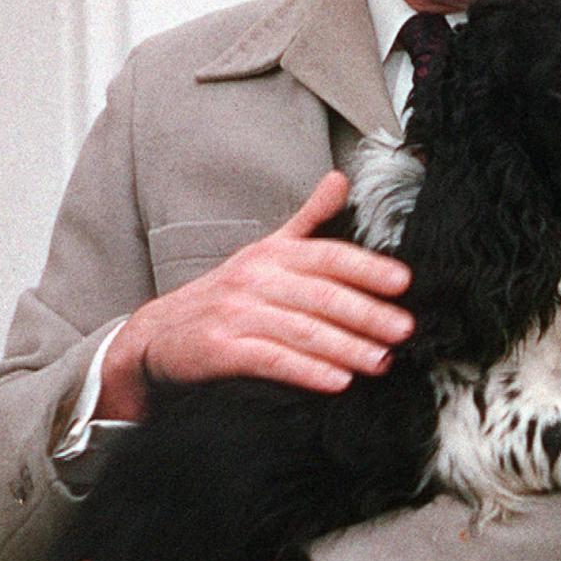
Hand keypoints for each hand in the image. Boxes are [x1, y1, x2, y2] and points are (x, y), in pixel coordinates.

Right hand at [96, 171, 413, 419]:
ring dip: (345, 346)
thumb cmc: (224, 295)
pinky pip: (271, 359)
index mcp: (272, 253)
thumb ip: (308, 220)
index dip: (366, 267)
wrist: (157, 334)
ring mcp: (235, 313)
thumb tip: (341, 179)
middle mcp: (254, 278)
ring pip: (300, 328)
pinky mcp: (220, 349)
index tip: (403, 282)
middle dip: (366, 313)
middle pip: (320, 294)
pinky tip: (336, 381)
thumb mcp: (264, 251)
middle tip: (403, 331)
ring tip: (380, 361)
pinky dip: (306, 371)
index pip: (327, 256)